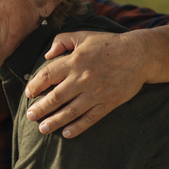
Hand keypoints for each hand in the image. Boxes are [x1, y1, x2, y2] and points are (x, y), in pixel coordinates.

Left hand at [25, 30, 147, 137]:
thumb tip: (46, 55)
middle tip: (30, 116)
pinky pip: (89, 118)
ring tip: (42, 129)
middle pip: (55, 97)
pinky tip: (66, 133)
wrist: (139, 55)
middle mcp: (82, 78)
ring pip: (70, 111)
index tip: (29, 94)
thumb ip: (62, 41)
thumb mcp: (83, 35)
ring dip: (54, 121)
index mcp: (74, 61)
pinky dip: (77, 127)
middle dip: (40, 108)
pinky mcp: (108, 103)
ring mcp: (95, 93)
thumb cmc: (109, 44)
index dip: (35, 86)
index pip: (47, 76)